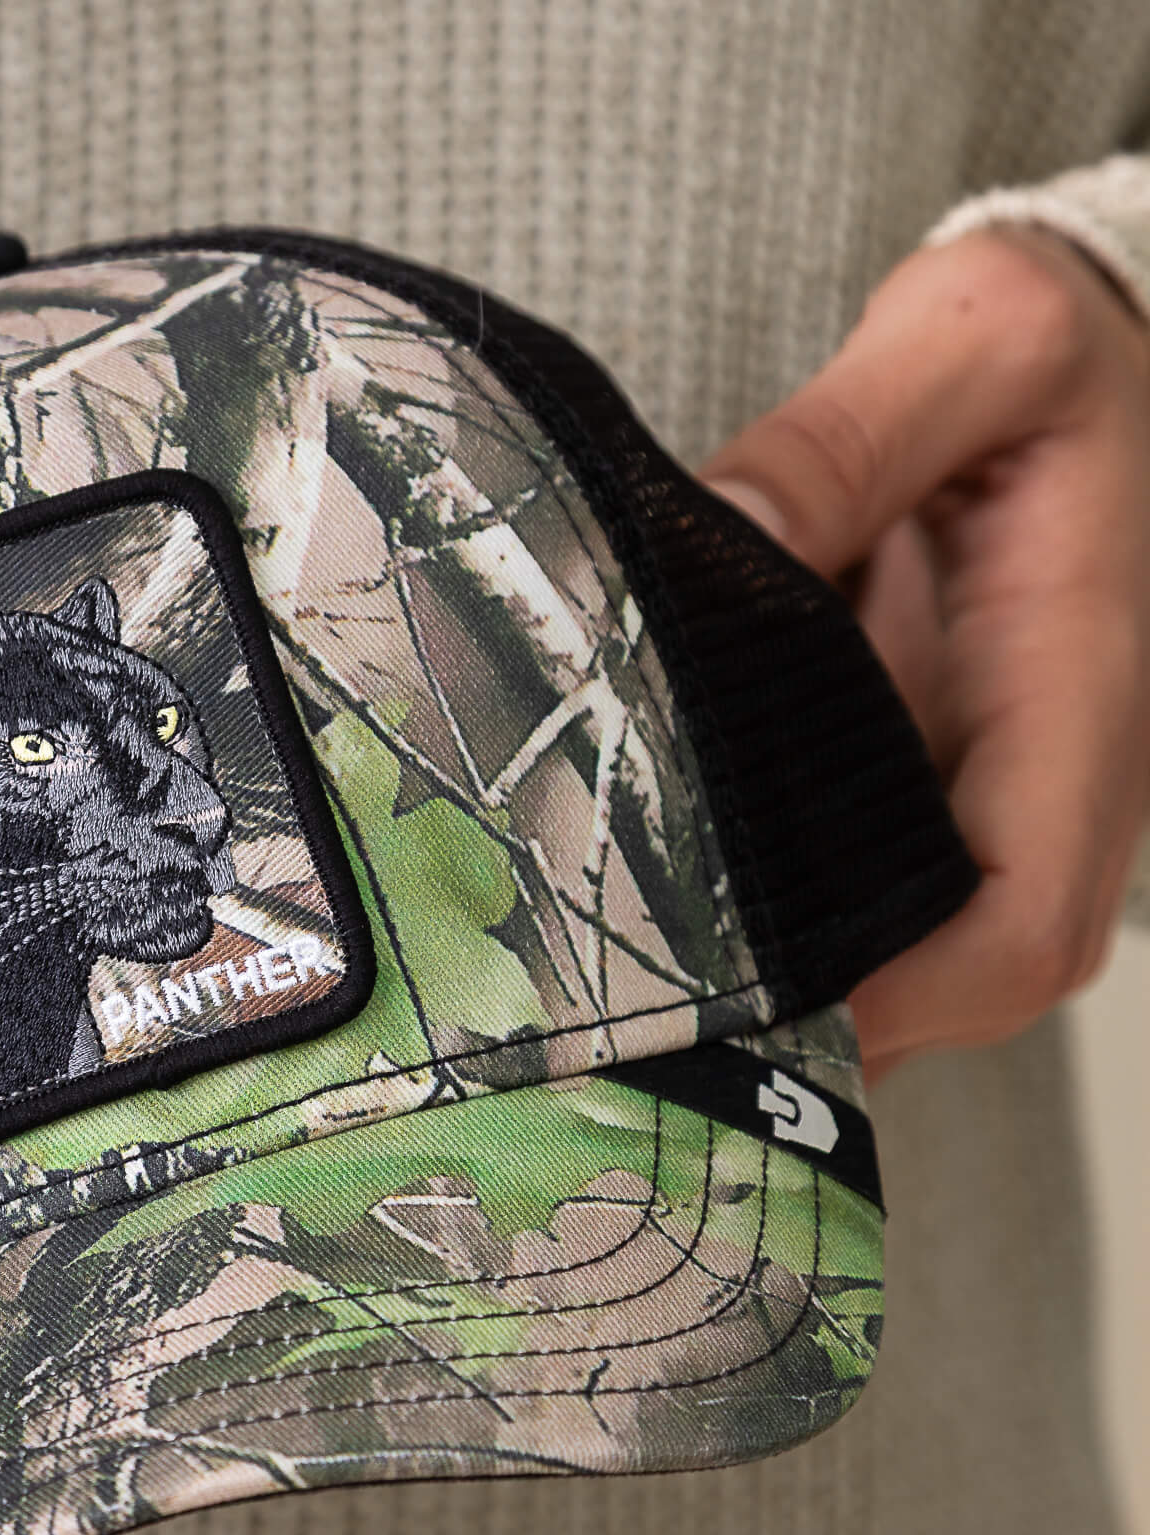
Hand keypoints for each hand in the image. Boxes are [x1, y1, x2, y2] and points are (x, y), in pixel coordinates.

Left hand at [702, 224, 1149, 1080]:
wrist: (1053, 374)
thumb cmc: (1036, 352)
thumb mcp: (970, 339)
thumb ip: (845, 437)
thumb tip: (711, 532)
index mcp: (1075, 693)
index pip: (1023, 918)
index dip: (900, 997)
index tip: (749, 1014)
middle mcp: (1033, 779)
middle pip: (952, 986)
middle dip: (807, 1028)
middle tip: (629, 1038)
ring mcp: (970, 794)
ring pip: (897, 960)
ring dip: (774, 992)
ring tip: (615, 999)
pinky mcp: (907, 784)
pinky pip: (845, 890)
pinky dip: (753, 919)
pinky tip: (634, 911)